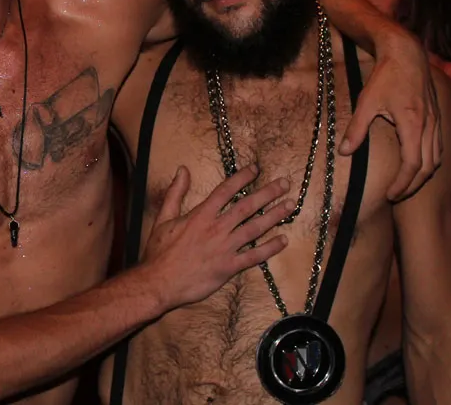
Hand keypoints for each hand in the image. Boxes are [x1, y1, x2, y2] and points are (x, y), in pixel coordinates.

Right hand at [143, 165, 291, 309]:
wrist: (159, 282)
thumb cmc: (159, 251)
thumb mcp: (163, 217)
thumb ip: (175, 192)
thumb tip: (183, 169)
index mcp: (201, 215)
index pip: (226, 190)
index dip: (242, 178)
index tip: (256, 169)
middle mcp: (216, 228)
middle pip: (246, 206)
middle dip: (267, 193)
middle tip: (284, 183)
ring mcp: (225, 248)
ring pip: (255, 228)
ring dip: (274, 216)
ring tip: (290, 205)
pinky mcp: (229, 267)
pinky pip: (254, 257)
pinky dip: (269, 248)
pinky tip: (283, 240)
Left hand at [340, 27, 441, 200]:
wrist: (406, 54)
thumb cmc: (385, 76)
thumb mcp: (366, 102)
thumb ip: (356, 129)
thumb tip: (344, 152)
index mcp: (413, 124)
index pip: (413, 165)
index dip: (402, 184)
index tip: (390, 195)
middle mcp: (429, 125)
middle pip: (428, 167)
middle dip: (413, 185)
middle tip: (396, 195)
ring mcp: (436, 121)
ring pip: (437, 158)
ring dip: (423, 175)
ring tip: (406, 185)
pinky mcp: (437, 117)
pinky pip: (439, 146)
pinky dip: (430, 161)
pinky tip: (418, 165)